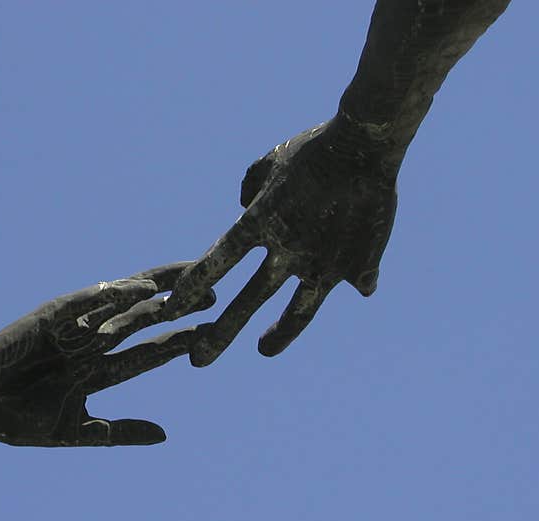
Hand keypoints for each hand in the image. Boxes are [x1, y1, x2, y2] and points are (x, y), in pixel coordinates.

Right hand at [0, 263, 212, 445]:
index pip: (148, 353)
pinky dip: (113, 294)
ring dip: (155, 290)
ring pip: (121, 303)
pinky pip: (87, 302)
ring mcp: (71, 328)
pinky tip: (143, 287)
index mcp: (97, 369)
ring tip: (190, 278)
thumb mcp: (77, 430)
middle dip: (177, 307)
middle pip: (143, 319)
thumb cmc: (17, 422)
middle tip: (214, 295)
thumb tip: (166, 434)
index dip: (180, 342)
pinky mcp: (48, 317)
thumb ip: (120, 431)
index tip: (213, 335)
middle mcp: (89, 343)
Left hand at [165, 116, 397, 364]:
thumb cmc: (315, 147)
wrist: (366, 141)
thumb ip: (250, 185)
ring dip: (278, 336)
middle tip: (198, 360)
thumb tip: (242, 207)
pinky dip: (355, 286)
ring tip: (262, 349)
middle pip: (245, 303)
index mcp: (260, 221)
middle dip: (219, 336)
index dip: (193, 288)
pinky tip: (356, 291)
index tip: (172, 311)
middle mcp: (287, 249)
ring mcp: (322, 262)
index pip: (215, 262)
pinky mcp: (356, 266)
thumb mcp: (271, 161)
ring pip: (296, 314)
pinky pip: (355, 283)